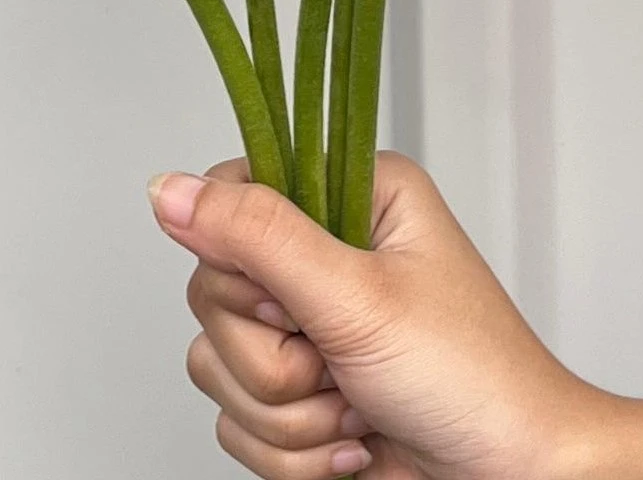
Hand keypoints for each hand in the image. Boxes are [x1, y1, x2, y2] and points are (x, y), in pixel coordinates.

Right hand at [148, 153, 642, 479]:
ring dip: (289, 414)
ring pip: (217, 366)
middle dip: (274, 356)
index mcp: (350, 196)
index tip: (289, 300)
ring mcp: (309, 329)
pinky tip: (353, 445)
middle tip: (338, 362)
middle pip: (213, 293)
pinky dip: (292, 453)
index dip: (241, 262)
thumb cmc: (474, 380)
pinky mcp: (300, 397)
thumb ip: (259, 237)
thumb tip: (169, 188)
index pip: (230, 196)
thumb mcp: (359, 296)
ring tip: (358, 409)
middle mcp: (324, 254)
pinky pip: (237, 423)